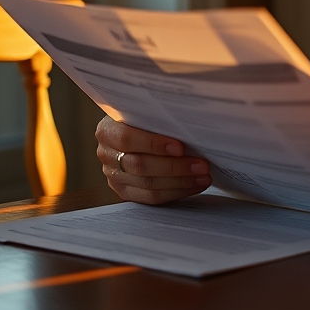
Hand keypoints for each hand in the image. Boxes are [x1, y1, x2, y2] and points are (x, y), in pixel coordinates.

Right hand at [95, 117, 211, 203]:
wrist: (136, 130)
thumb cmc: (146, 118)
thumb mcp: (145, 111)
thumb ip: (158, 115)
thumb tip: (190, 119)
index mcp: (107, 130)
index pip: (127, 139)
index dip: (153, 144)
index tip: (180, 147)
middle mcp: (106, 154)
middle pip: (140, 166)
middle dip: (175, 167)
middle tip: (201, 165)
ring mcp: (114, 175)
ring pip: (148, 185)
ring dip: (180, 182)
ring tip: (203, 176)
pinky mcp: (125, 191)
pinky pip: (151, 198)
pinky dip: (176, 192)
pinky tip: (193, 185)